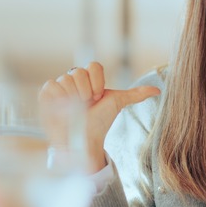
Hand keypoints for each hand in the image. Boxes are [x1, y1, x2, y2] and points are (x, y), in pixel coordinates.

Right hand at [39, 62, 159, 171]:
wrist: (84, 140)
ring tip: (74, 109)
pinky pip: (51, 85)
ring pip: (66, 79)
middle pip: (79, 72)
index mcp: (89, 78)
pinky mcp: (46, 95)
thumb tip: (158, 90)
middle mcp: (74, 79)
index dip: (98, 83)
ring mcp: (60, 86)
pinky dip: (58, 98)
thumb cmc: (99, 122)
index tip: (99, 98)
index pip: (93, 66)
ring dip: (73, 97)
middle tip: (86, 105)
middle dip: (86, 92)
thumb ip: (135, 95)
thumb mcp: (117, 104)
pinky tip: (62, 109)